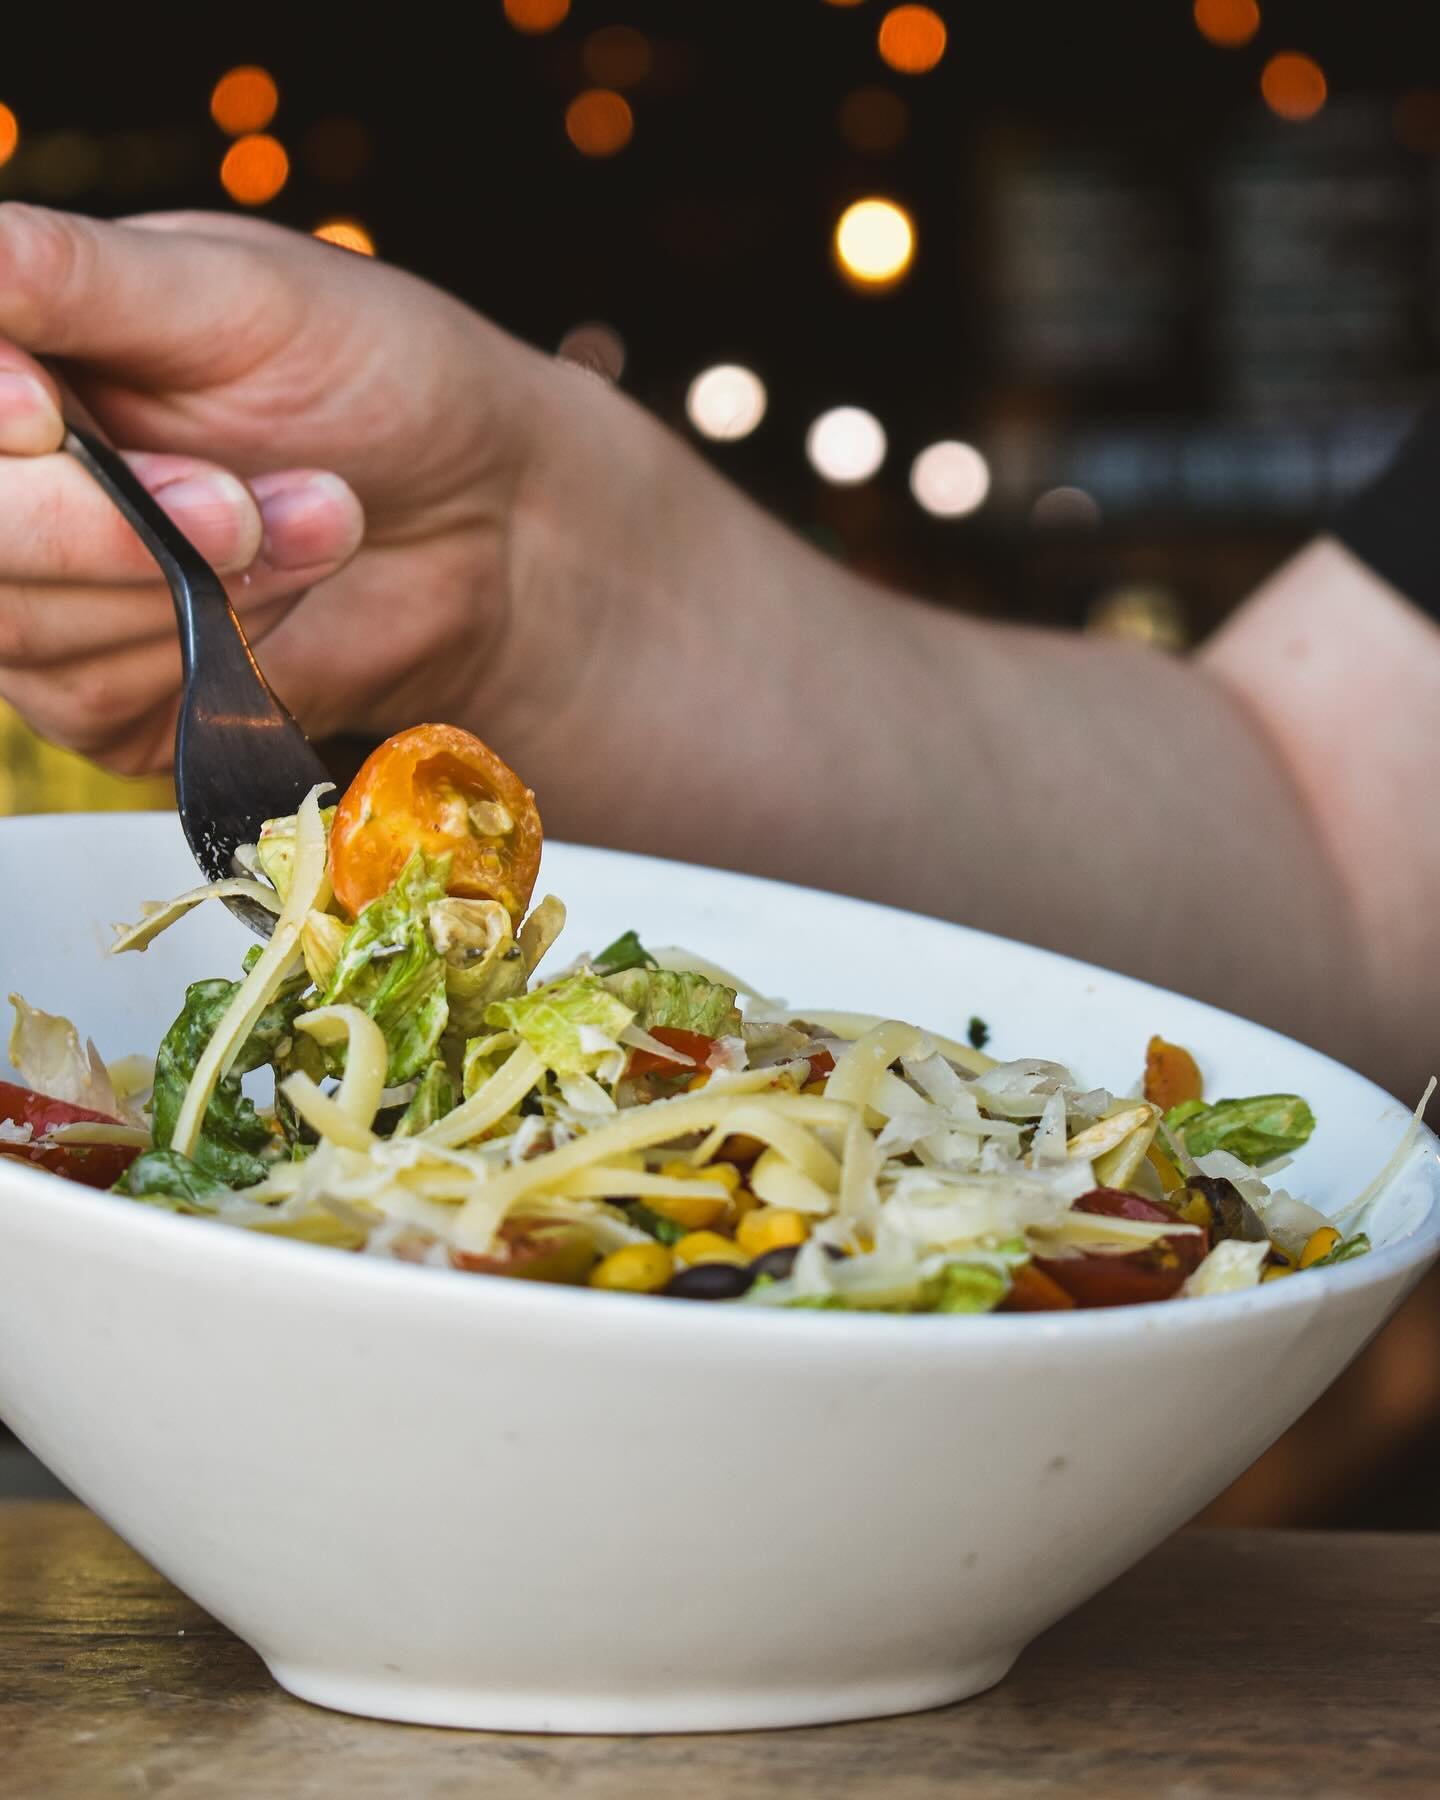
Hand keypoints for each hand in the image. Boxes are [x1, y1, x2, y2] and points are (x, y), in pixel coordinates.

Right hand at [0, 203, 562, 770]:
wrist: (491, 516)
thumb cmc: (377, 375)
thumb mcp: (239, 291)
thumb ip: (77, 276)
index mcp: (15, 355)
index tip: (48, 411)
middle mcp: (9, 481)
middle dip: (99, 526)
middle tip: (239, 497)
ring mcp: (44, 597)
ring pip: (19, 629)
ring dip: (187, 588)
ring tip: (313, 517)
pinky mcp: (109, 698)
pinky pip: (100, 698)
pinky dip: (215, 649)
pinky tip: (293, 589)